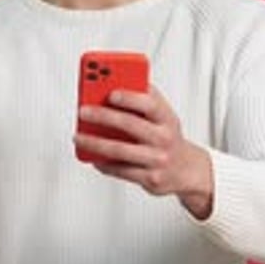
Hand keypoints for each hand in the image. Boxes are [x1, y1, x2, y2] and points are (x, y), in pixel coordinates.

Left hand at [75, 85, 213, 218]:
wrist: (186, 170)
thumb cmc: (167, 137)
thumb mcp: (163, 115)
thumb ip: (143, 99)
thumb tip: (112, 84)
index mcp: (167, 119)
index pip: (150, 104)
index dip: (130, 98)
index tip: (110, 93)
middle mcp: (164, 138)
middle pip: (130, 125)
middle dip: (103, 116)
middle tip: (83, 111)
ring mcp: (157, 160)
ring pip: (120, 150)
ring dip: (95, 143)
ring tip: (78, 137)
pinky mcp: (150, 179)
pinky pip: (121, 170)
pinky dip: (104, 164)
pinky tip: (93, 157)